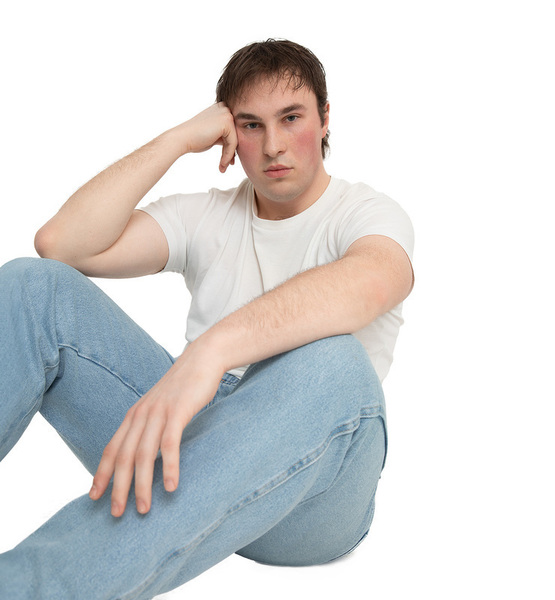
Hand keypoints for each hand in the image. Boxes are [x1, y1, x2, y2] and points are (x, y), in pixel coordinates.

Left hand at [89, 347, 223, 516]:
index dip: (102, 473)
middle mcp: (141, 414)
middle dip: (118, 487)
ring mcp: (159, 412)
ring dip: (142, 484)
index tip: (94, 497)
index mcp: (134, 415)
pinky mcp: (178, 412)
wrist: (202, 359)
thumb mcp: (159, 406)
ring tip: (143, 508)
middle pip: (124, 456)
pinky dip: (169, 467)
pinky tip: (171, 486)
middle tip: (116, 513)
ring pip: (144, 455)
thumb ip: (149, 425)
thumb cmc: (183, 386)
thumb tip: (143, 452)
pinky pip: (170, 444)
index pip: (112, 448)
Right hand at [176, 102, 237, 172]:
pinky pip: (233, 143)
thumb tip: (236, 145)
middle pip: (236, 134)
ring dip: (229, 156)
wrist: (182, 138)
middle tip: (226, 165)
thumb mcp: (213, 135)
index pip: (232, 130)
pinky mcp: (227, 122)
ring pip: (235, 140)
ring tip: (223, 167)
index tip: (228, 161)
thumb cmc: (194, 139)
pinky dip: (228, 155)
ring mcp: (226, 114)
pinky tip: (222, 164)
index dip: (231, 146)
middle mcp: (224, 108)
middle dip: (231, 152)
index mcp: (221, 109)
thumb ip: (224, 135)